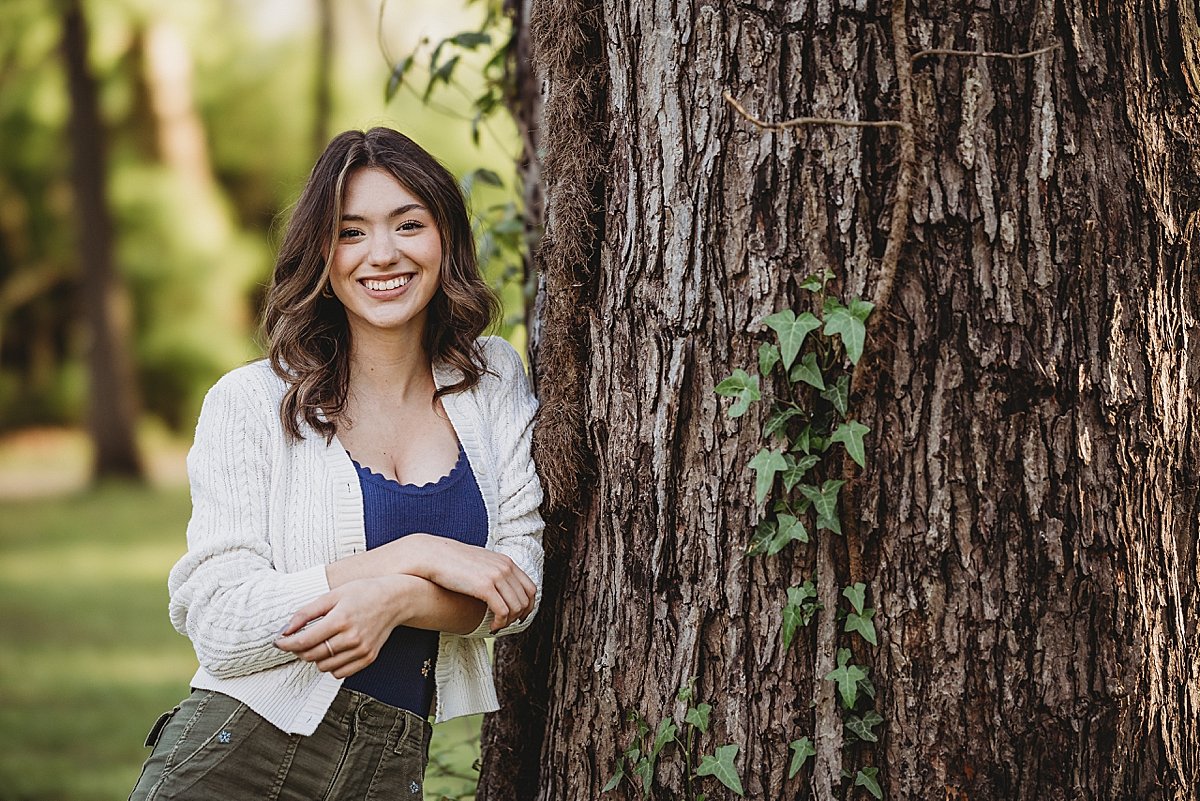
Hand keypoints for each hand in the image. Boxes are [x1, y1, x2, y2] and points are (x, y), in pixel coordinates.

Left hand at [273, 576, 410, 677]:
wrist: (394, 600)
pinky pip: (339, 673)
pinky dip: (331, 665)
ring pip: (323, 667)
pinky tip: (332, 651)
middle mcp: (351, 638)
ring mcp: (361, 650)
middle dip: (298, 649)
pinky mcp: (367, 658)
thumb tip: (286, 630)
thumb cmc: (363, 593)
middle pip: (311, 655)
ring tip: (318, 642)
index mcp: (340, 620)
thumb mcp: (332, 595)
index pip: (304, 640)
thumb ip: (306, 613)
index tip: (278, 641)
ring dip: (315, 657)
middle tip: (296, 640)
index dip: (286, 643)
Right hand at [414, 538, 535, 631]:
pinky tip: (492, 627)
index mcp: (505, 561)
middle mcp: (505, 567)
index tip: (520, 616)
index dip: (529, 606)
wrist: (433, 555)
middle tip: (508, 625)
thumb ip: (492, 571)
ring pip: (516, 607)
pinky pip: (502, 611)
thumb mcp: (479, 562)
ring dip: (509, 621)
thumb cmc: (452, 561)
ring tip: (497, 626)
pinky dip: (500, 623)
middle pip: (525, 599)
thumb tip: (497, 586)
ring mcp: (496, 576)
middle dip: (520, 616)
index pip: (530, 587)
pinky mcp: (485, 586)